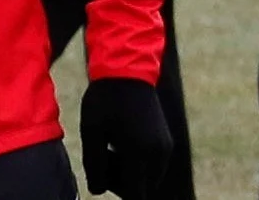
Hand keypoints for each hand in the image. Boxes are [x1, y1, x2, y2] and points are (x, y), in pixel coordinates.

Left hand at [81, 78, 172, 198]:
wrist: (127, 71)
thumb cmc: (105, 100)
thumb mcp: (92, 131)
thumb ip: (94, 164)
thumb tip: (96, 191)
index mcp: (140, 153)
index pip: (134, 194)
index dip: (115, 190)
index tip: (99, 171)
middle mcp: (159, 154)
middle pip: (142, 189)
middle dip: (120, 181)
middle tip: (101, 155)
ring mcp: (166, 148)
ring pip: (148, 178)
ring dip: (129, 172)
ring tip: (108, 146)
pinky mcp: (166, 142)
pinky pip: (153, 166)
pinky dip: (137, 162)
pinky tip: (120, 141)